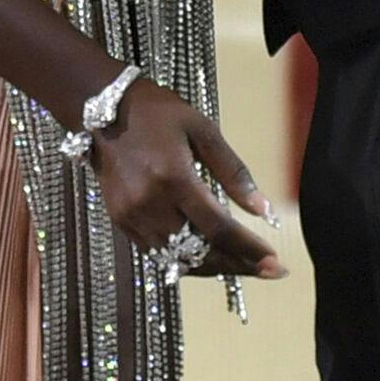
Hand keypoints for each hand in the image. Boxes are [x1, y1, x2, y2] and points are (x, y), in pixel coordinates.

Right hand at [96, 79, 285, 280]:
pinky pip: (159, 254)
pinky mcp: (121, 222)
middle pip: (201, 253)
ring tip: (244, 265)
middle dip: (239, 266)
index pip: (219, 229)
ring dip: (215, 267)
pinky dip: (186, 260)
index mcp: (174, 178)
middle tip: (269, 271)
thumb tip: (263, 210)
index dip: (249, 250)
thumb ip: (233, 171)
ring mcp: (132, 218)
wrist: (102, 109)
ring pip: (179, 261)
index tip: (277, 263)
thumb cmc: (158, 112)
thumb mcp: (203, 130)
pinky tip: (208, 255)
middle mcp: (151, 205)